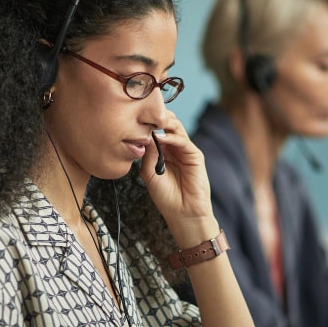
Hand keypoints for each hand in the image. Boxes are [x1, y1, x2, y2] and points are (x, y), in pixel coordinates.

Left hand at [138, 112, 217, 245]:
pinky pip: (183, 141)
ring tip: (151, 122)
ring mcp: (185, 150)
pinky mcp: (195, 156)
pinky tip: (161, 138)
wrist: (183, 213)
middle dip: (156, 117)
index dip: (146, 123)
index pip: (155, 129)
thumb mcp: (149, 173)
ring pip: (176, 128)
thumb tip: (144, 135)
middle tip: (142, 113)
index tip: (132, 117)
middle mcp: (174, 148)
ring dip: (164, 123)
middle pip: (167, 124)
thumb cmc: (166, 196)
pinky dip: (172, 137)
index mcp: (162, 151)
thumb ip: (147, 153)